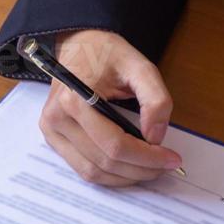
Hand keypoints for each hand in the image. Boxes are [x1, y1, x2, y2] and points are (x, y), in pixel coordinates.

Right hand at [37, 30, 182, 186]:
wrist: (76, 46)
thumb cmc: (105, 53)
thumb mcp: (140, 66)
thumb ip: (155, 100)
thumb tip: (156, 137)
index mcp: (74, 100)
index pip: (114, 144)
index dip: (147, 157)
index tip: (172, 158)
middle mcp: (56, 119)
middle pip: (104, 162)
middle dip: (140, 169)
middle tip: (166, 166)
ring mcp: (51, 131)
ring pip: (92, 172)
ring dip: (125, 177)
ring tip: (150, 169)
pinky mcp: (52, 138)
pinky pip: (82, 167)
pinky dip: (108, 174)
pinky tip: (128, 167)